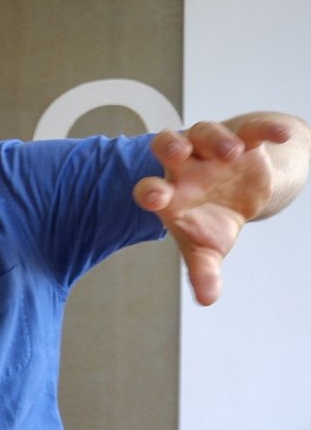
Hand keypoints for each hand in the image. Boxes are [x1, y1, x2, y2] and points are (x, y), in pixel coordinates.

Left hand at [133, 116, 292, 305]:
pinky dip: (266, 129)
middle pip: (167, 146)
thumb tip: (207, 300)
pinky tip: (281, 135)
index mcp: (170, 194)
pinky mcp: (244, 139)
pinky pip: (252, 129)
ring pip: (204, 132)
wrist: (240, 194)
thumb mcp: (208, 249)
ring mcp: (212, 150)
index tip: (155, 199)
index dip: (149, 192)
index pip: (149, 189)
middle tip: (178, 152)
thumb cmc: (211, 221)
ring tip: (232, 152)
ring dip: (216, 139)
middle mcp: (185, 167)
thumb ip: (203, 272)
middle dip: (169, 146)